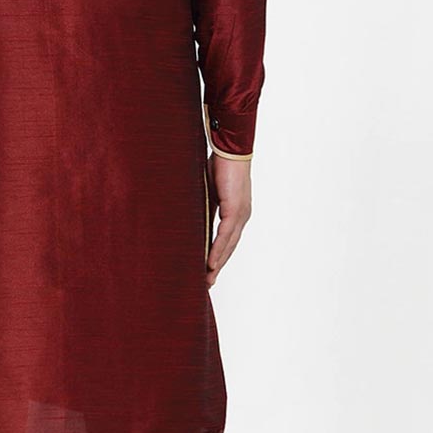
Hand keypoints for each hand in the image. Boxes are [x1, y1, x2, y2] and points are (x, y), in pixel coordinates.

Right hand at [206, 153, 252, 288]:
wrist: (229, 149)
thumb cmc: (218, 164)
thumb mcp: (208, 191)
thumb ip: (204, 206)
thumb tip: (191, 218)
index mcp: (236, 212)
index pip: (227, 239)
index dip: (218, 255)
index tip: (208, 270)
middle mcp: (241, 216)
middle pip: (230, 247)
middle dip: (218, 266)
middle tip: (208, 283)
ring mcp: (240, 214)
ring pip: (229, 245)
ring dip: (218, 263)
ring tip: (208, 279)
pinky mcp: (235, 209)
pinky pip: (226, 235)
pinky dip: (218, 250)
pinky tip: (211, 263)